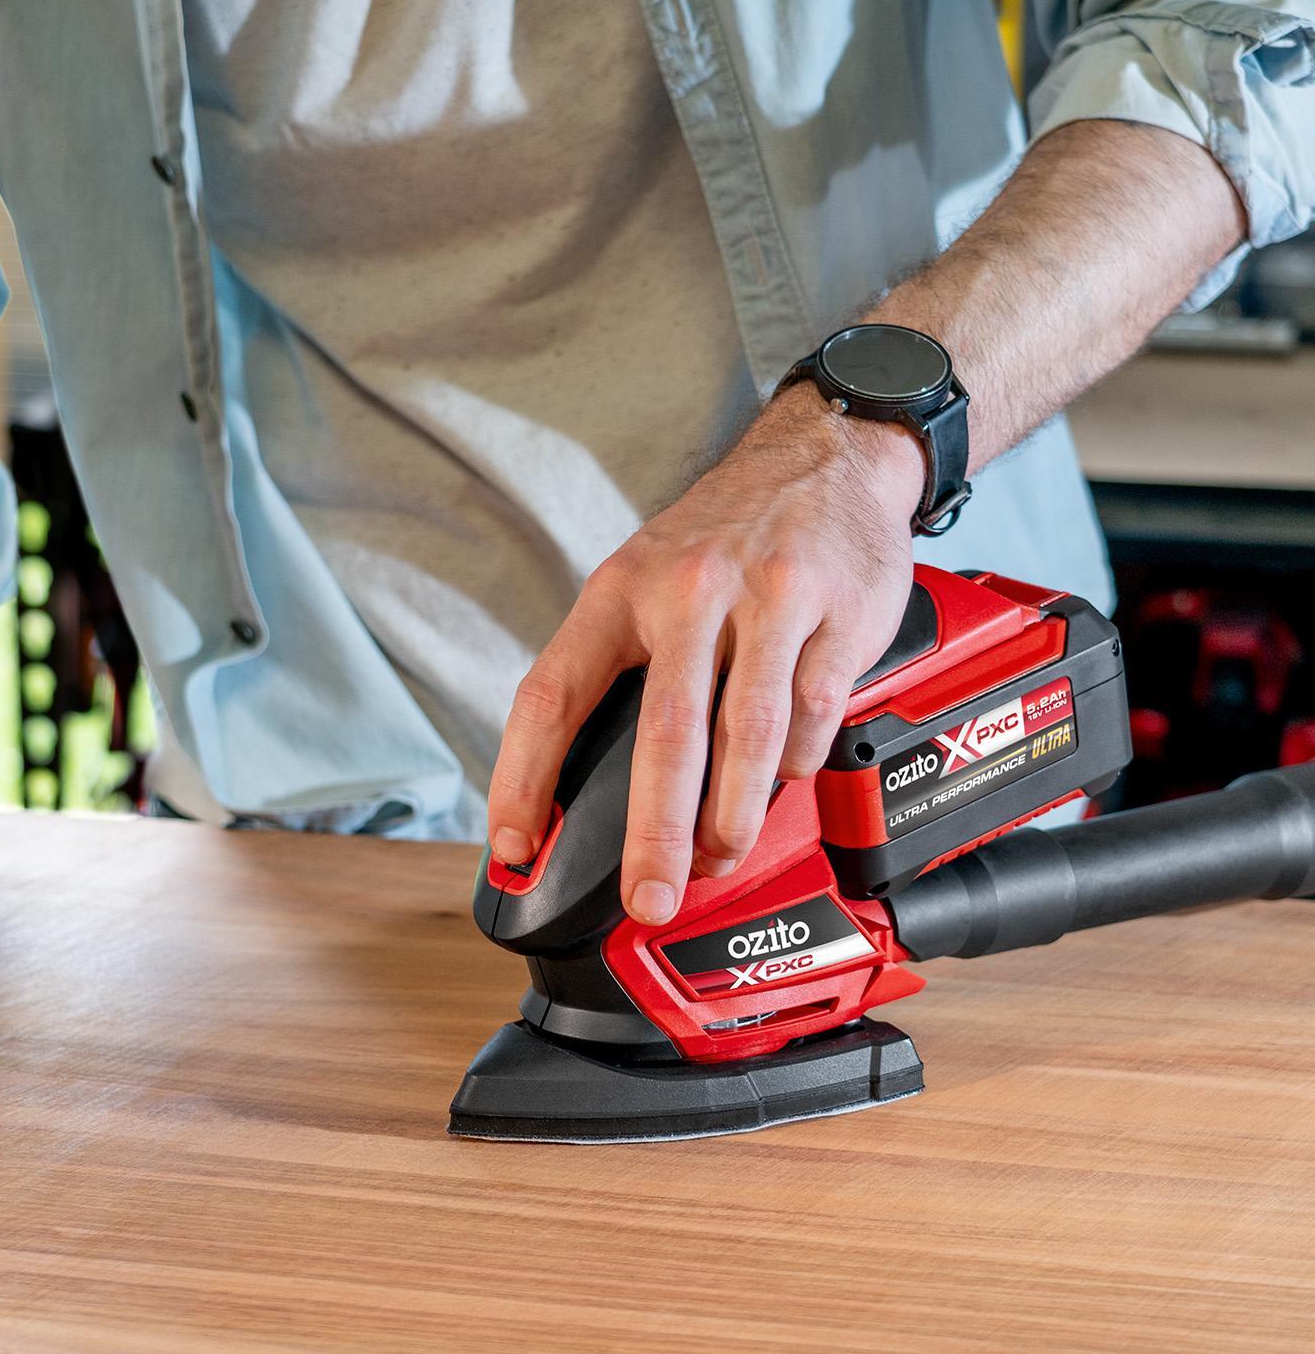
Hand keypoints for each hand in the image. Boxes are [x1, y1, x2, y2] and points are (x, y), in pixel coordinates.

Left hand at [487, 386, 923, 925]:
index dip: (524, 778)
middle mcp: (688, 592)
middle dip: (654, 834)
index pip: (551, 695)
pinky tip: (782, 782)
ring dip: (732, 817)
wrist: (825, 455)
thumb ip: (613, 667)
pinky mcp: (838, 614)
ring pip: (747, 734)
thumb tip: (573, 784)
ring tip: (716, 861)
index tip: (514, 846)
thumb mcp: (642, 577)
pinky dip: (795, 763)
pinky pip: (813, 714)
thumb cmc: (722, 536)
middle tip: (649, 898)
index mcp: (619, 591)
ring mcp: (768, 600)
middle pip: (665, 735)